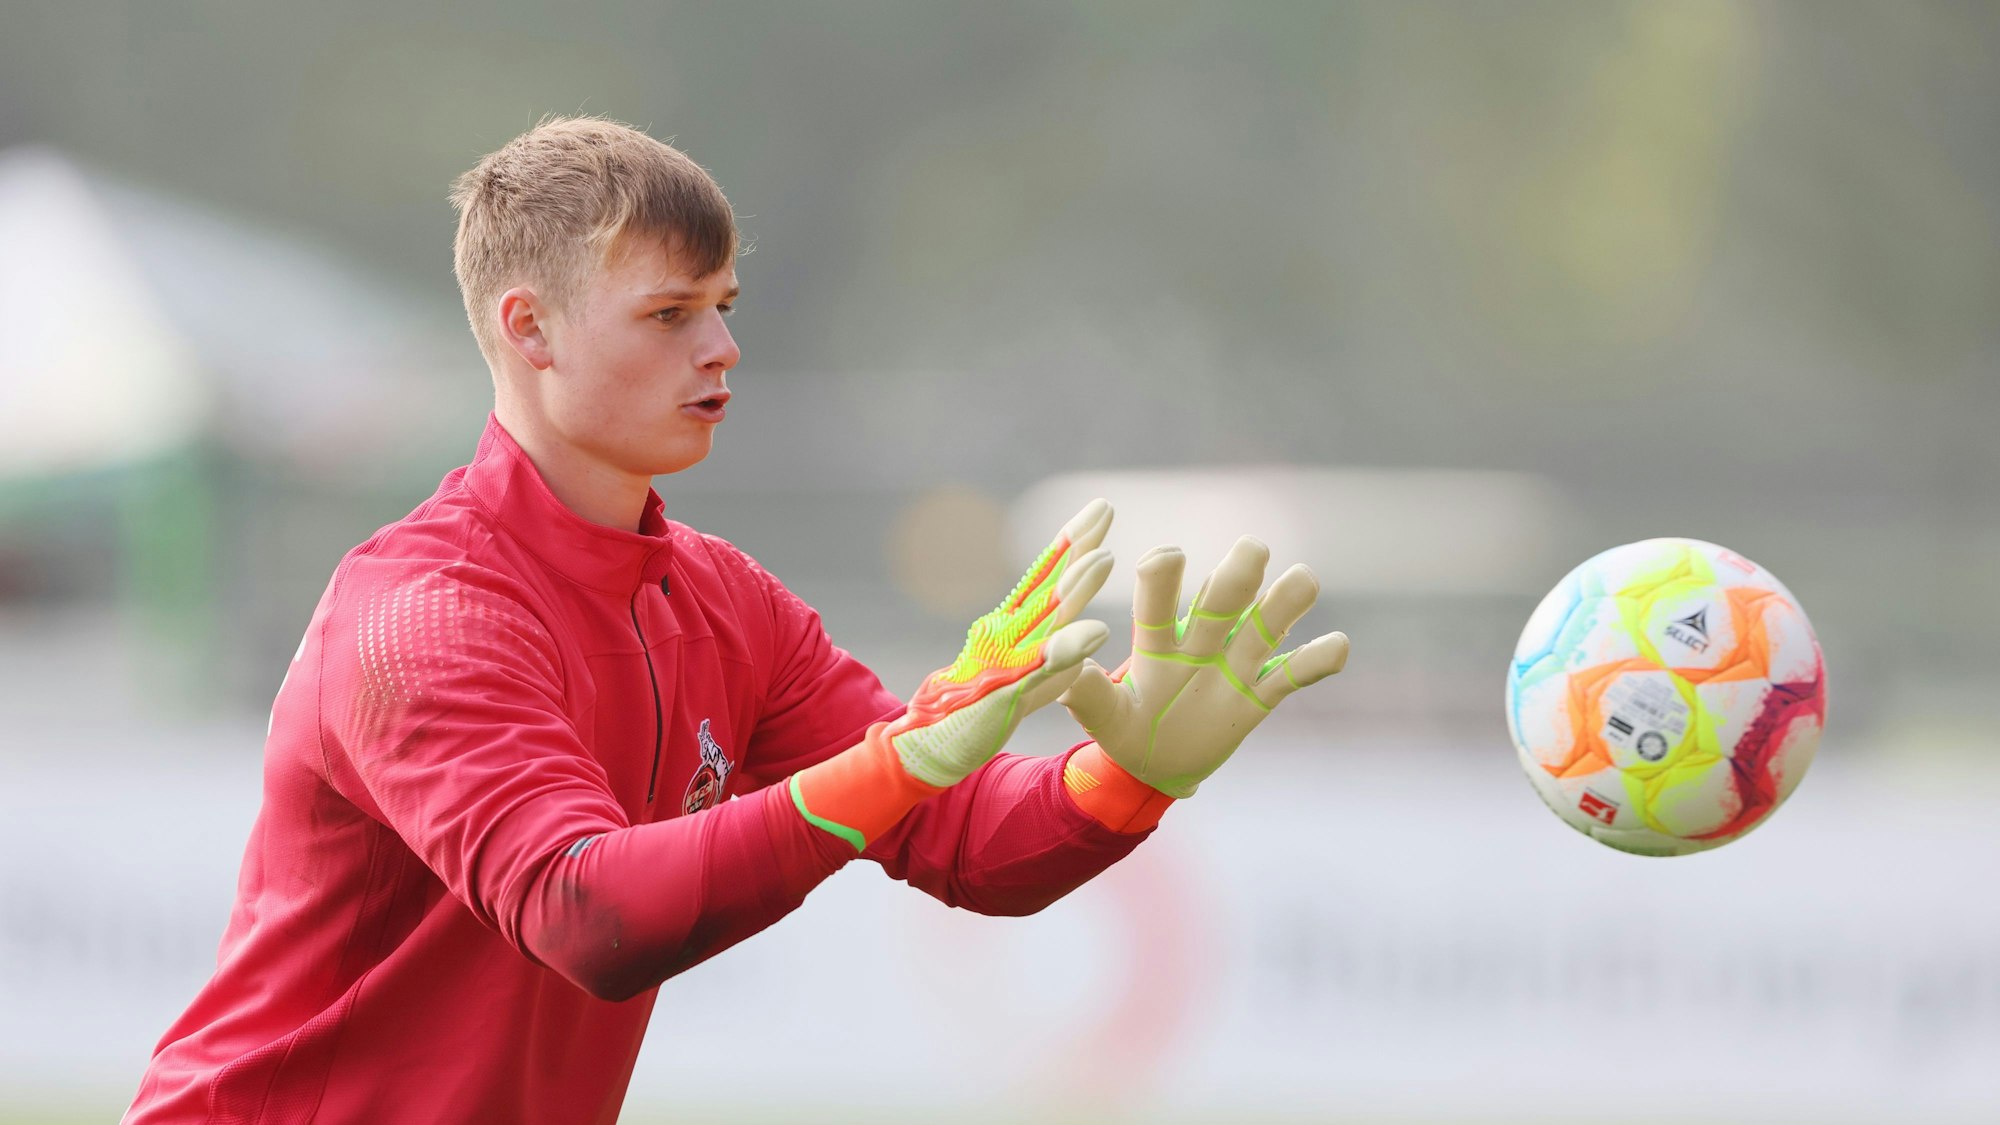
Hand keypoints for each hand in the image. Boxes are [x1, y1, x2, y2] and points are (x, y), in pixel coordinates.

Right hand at [886, 499, 1115, 785]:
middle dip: (1076, 546)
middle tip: (1103, 508)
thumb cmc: (974, 711)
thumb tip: (1090, 638)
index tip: (1098, 509)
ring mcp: (1003, 661)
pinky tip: (1094, 633)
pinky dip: (1065, 649)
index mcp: (1009, 628)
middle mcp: (1004, 635)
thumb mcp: (1021, 679)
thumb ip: (1055, 659)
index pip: (1044, 579)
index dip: (1071, 544)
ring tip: (1105, 558)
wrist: (927, 745)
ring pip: (1045, 619)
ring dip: (1074, 588)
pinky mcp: (1003, 691)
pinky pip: (1038, 668)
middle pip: (1046, 585)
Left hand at [1059, 536, 1348, 797]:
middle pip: (1222, 600)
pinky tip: (1338, 645)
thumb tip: (1061, 674)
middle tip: (1252, 548)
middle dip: (1237, 574)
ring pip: (1266, 624)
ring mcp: (1234, 665)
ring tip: (1304, 579)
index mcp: (1156, 643)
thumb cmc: (1125, 731)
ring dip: (1285, 603)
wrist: (1156, 765)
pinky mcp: (1259, 695)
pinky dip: (1316, 660)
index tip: (1169, 558)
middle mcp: (1199, 642)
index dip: (1164, 579)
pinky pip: (1293, 675)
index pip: (1159, 601)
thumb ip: (1088, 696)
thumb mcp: (1104, 719)